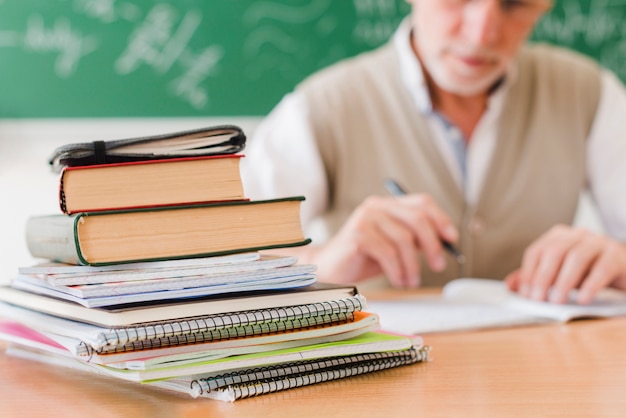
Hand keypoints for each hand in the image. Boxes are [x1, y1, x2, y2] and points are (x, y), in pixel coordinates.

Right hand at [311, 194, 457, 287]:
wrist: (329, 269)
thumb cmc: (363, 258)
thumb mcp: (394, 246)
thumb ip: (415, 239)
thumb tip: (446, 242)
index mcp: (387, 205)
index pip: (422, 203)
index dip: (441, 220)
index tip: (452, 239)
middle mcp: (376, 206)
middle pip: (417, 220)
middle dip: (433, 245)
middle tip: (439, 266)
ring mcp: (365, 218)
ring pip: (404, 240)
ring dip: (413, 266)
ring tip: (411, 282)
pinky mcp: (357, 235)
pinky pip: (388, 253)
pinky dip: (398, 271)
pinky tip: (398, 281)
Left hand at [505, 225, 625, 303]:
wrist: (624, 270)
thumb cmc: (588, 272)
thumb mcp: (559, 274)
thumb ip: (535, 277)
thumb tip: (510, 285)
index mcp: (559, 236)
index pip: (537, 251)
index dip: (528, 272)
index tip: (525, 294)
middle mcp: (578, 235)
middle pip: (555, 251)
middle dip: (543, 277)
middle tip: (539, 299)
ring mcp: (599, 242)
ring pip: (577, 256)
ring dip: (564, 281)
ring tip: (558, 301)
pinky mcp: (617, 256)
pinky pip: (602, 268)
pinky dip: (590, 284)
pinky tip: (582, 299)